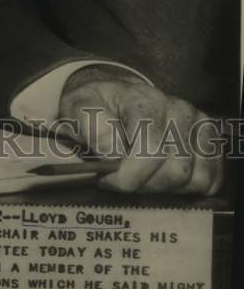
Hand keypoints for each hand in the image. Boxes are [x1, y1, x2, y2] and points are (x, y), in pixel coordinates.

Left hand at [59, 67, 223, 194]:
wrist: (113, 98)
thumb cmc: (96, 107)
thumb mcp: (78, 109)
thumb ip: (91, 126)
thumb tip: (114, 152)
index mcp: (145, 100)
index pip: (151, 150)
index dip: (129, 176)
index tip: (106, 180)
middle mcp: (178, 109)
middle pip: (175, 170)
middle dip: (144, 185)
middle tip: (122, 181)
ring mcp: (198, 125)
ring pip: (193, 179)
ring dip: (164, 189)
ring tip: (141, 178)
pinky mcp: (209, 142)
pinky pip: (210, 180)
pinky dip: (187, 190)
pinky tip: (162, 180)